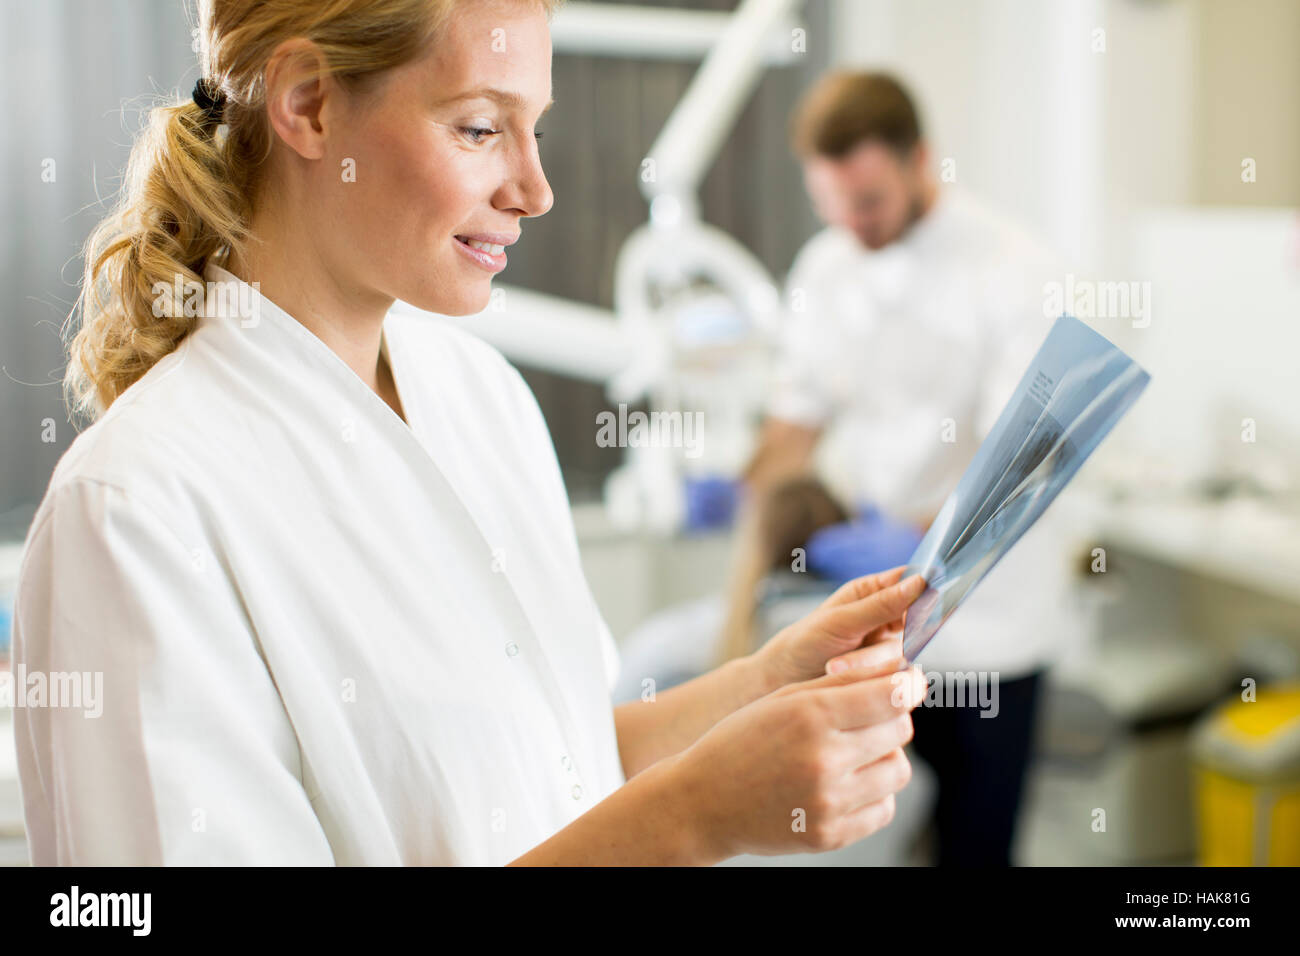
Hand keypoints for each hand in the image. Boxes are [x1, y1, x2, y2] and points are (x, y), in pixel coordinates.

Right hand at [665, 650, 926, 860]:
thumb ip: (841, 682)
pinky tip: (846, 784)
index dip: (907, 686)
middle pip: (900, 731)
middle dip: (890, 719)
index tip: (907, 684)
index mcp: (809, 715)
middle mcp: (823, 759)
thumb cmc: (742, 740)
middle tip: (866, 720)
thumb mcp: (783, 699)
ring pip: (898, 770)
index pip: (891, 696)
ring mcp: (828, 802)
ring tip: (855, 754)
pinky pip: (884, 809)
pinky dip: (874, 794)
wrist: (702, 802)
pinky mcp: (830, 835)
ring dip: (885, 758)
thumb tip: (901, 673)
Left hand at [753, 566, 925, 689]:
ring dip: (869, 664)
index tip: (929, 601)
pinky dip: (872, 681)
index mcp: (873, 592)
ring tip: (833, 667)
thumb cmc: (802, 644)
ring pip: (903, 654)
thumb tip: (922, 581)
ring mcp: (889, 649)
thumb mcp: (840, 621)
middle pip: (916, 622)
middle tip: (856, 643)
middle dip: (886, 636)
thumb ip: (882, 604)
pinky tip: (845, 680)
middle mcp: (886, 618)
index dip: (926, 590)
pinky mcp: (887, 677)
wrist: (779, 684)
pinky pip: (897, 679)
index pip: (914, 582)